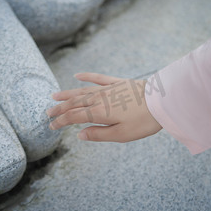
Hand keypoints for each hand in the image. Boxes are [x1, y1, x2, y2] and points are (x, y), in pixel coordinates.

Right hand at [47, 73, 161, 141]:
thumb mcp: (121, 135)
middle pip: (74, 103)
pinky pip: (98, 78)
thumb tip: (79, 135)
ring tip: (55, 96)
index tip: (51, 126)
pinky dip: (87, 77)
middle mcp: (99, 99)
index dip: (61, 121)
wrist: (162, 101)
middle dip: (60, 108)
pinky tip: (78, 75)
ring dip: (68, 94)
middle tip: (48, 111)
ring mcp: (108, 89)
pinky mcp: (118, 83)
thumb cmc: (144, 121)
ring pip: (82, 91)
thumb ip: (98, 134)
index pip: (74, 117)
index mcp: (99, 113)